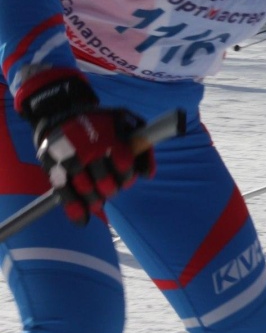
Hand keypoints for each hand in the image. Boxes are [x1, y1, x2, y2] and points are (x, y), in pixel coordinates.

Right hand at [19, 72, 156, 224]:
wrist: (61, 112)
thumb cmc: (102, 121)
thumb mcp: (127, 122)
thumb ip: (142, 145)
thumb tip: (148, 175)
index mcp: (108, 137)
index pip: (123, 164)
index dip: (127, 175)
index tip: (126, 176)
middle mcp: (88, 149)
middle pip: (104, 182)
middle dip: (111, 189)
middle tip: (111, 188)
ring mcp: (67, 159)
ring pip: (85, 191)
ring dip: (95, 201)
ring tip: (98, 201)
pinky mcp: (51, 167)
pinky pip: (64, 193)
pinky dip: (74, 210)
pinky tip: (82, 220)